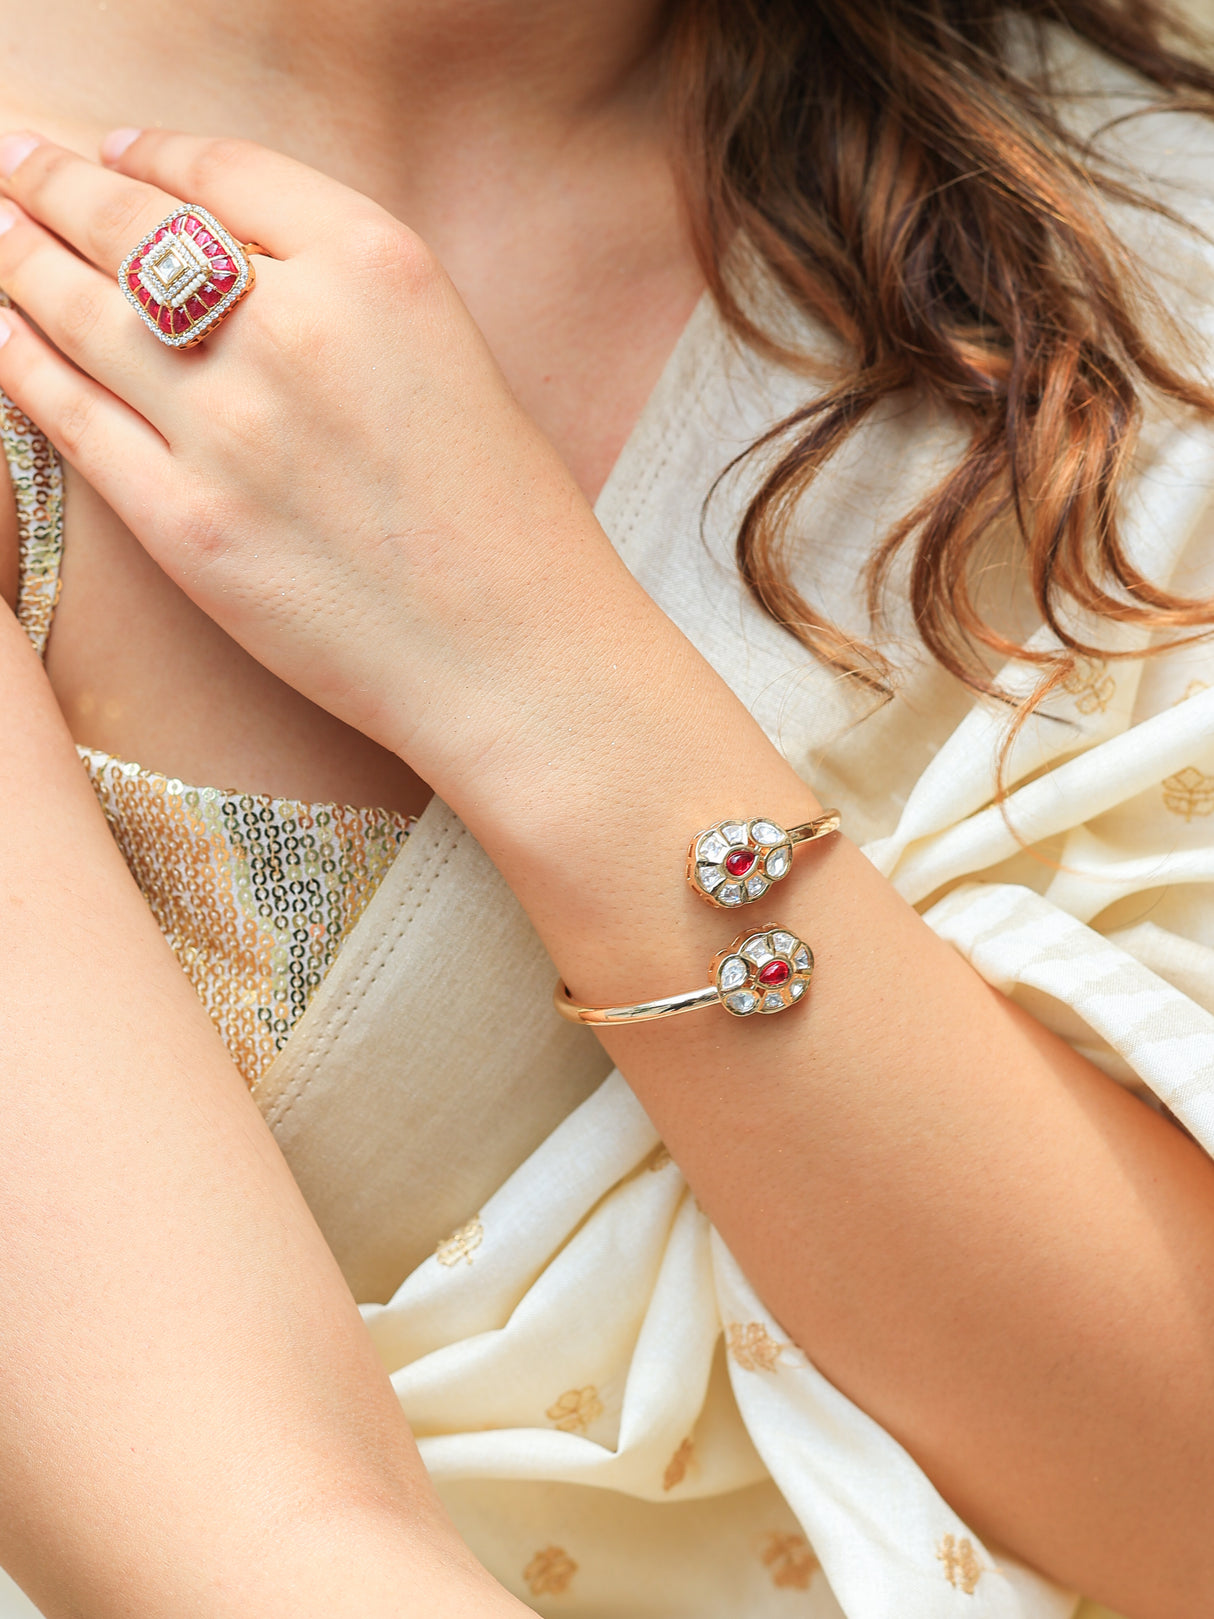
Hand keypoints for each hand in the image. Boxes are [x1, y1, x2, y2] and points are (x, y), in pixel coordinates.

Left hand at [0, 129, 665, 806]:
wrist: (518, 658)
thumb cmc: (510, 519)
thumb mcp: (454, 354)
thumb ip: (346, 292)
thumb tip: (231, 260)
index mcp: (378, 268)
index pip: (224, 174)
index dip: (152, 154)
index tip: (118, 151)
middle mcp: (293, 328)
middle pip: (132, 226)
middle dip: (56, 183)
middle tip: (15, 163)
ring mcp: (229, 430)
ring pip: (81, 311)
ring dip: (19, 257)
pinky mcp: (186, 524)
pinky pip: (72, 417)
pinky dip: (19, 363)